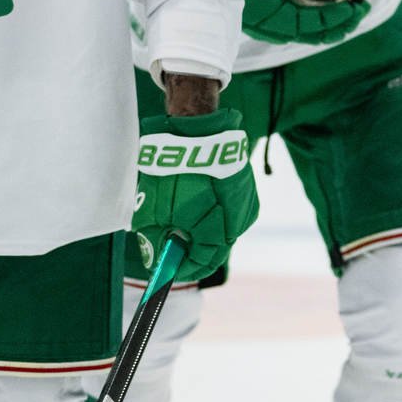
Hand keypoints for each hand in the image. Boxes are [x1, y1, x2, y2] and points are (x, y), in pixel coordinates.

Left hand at [133, 110, 259, 282]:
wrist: (199, 132)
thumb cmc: (175, 173)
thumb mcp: (155, 212)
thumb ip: (156, 241)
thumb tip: (155, 259)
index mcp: (218, 233)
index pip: (201, 264)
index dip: (180, 269)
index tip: (165, 268)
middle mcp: (237, 224)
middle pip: (213, 248)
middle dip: (190, 248)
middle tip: (169, 240)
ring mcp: (245, 206)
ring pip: (222, 229)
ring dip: (202, 229)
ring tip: (180, 215)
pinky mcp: (246, 189)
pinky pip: (229, 211)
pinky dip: (213, 211)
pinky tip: (197, 197)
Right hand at [240, 0, 368, 44]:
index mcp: (277, 16)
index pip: (316, 24)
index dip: (339, 15)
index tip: (356, 4)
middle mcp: (274, 26)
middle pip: (315, 32)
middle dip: (341, 21)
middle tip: (361, 8)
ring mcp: (270, 23)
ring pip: (307, 28)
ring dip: (330, 19)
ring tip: (349, 5)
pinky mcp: (268, 16)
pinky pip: (297, 21)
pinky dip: (314, 14)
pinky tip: (325, 1)